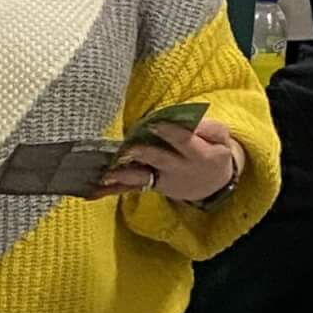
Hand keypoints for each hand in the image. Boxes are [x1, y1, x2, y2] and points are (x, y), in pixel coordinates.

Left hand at [100, 119, 239, 202]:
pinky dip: (110, 190)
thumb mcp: (222, 139)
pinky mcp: (149, 186)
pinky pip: (129, 188)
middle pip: (158, 159)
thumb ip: (209, 128)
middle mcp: (178, 169)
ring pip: (139, 178)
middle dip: (141, 153)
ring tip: (104, 174)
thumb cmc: (214, 152)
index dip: (170, 133)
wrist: (213, 184)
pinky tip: (91, 192)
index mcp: (199, 155)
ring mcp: (161, 180)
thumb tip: (191, 120)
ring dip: (121, 175)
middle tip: (125, 148)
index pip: (184, 142)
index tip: (154, 124)